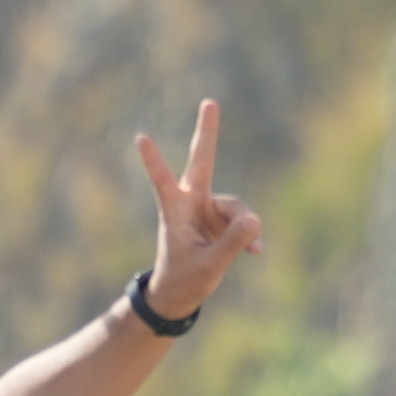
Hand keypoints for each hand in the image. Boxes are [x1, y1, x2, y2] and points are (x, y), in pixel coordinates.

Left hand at [134, 99, 264, 323]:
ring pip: (236, 207)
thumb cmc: (185, 279)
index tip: (140, 138)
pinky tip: (254, 252)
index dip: (154, 161)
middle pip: (202, 162)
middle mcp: (191, 202)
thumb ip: (232, 242)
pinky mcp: (222, 218)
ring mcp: (207, 208)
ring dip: (244, 229)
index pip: (162, 182)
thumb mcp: (209, 266)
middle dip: (207, 133)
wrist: (182, 293)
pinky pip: (244, 221)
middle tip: (210, 102)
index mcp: (175, 211)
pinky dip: (250, 236)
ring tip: (249, 251)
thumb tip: (255, 219)